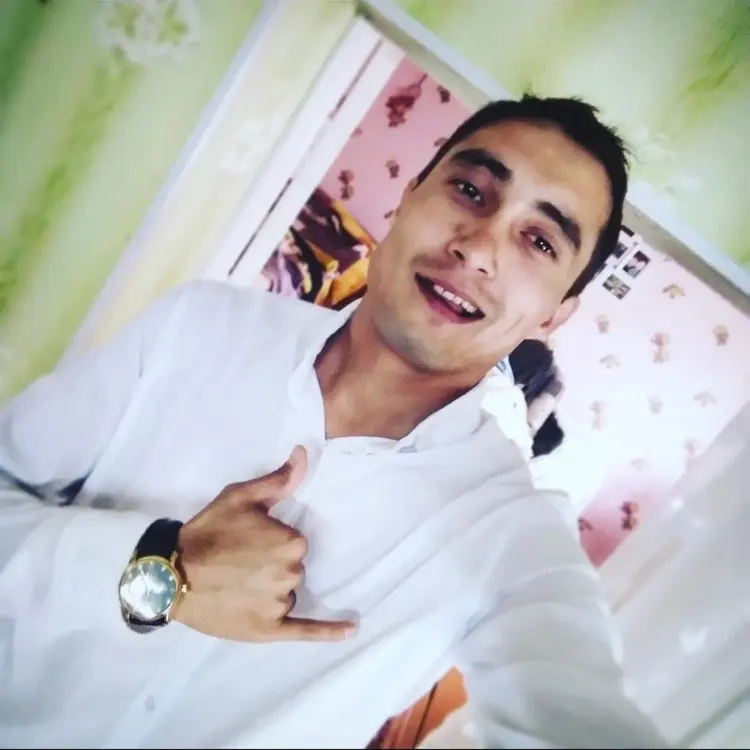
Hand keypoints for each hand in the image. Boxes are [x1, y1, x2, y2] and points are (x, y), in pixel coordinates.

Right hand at [173, 446, 354, 642]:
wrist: (169, 575)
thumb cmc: (207, 533)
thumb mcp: (240, 497)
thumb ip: (278, 480)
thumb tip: (304, 453)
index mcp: (291, 543)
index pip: (294, 543)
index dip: (270, 541)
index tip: (246, 542)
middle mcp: (290, 574)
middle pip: (291, 568)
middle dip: (269, 565)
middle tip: (236, 564)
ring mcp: (279, 604)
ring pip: (286, 594)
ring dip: (269, 590)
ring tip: (235, 586)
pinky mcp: (268, 630)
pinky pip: (306, 631)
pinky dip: (329, 632)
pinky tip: (350, 630)